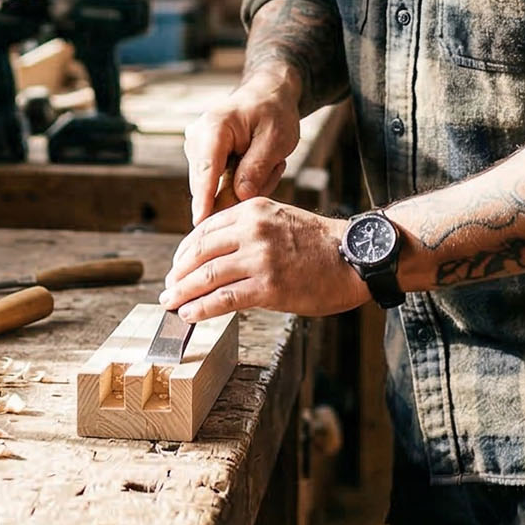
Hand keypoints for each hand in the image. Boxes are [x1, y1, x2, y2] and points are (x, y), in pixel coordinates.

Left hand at [161, 197, 365, 320]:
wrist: (356, 258)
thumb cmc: (320, 244)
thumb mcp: (279, 219)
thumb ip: (248, 230)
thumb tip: (215, 254)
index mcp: (253, 210)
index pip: (203, 230)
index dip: (184, 251)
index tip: (176, 266)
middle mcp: (252, 230)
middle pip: (199, 253)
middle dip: (178, 273)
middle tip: (168, 288)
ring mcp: (259, 259)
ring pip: (206, 276)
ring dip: (182, 293)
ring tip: (171, 303)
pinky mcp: (268, 287)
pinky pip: (223, 299)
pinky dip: (201, 308)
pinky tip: (190, 314)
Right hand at [183, 76, 302, 224]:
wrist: (267, 95)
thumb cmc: (274, 113)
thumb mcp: (276, 139)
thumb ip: (257, 168)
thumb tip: (240, 197)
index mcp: (214, 127)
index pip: (206, 170)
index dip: (204, 198)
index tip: (200, 223)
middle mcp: (196, 138)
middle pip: (208, 184)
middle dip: (241, 190)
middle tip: (276, 166)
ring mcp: (195, 148)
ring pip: (214, 188)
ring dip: (244, 185)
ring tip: (271, 162)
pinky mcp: (200, 158)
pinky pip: (216, 184)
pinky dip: (239, 182)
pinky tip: (259, 165)